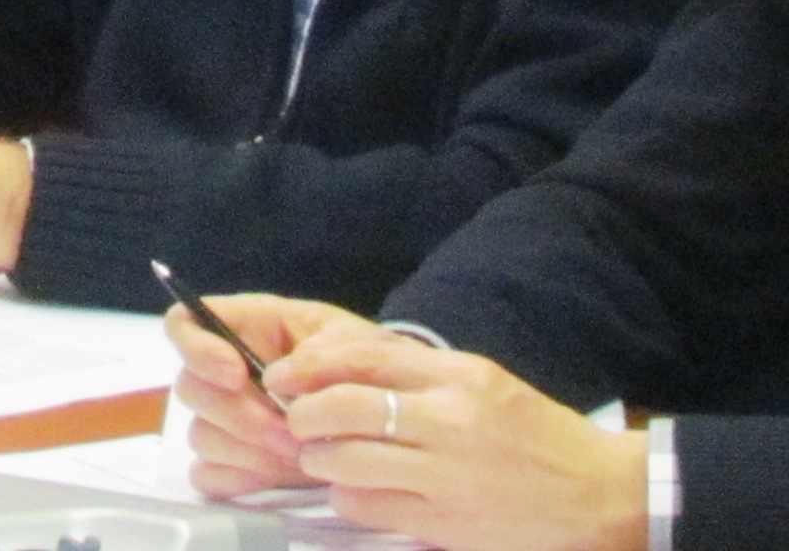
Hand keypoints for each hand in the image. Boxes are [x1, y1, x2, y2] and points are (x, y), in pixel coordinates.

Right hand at [170, 293, 370, 497]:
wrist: (390, 410)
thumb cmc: (366, 363)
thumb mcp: (353, 341)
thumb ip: (318, 353)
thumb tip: (275, 379)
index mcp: (245, 328)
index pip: (185, 324)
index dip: (196, 348)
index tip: (235, 373)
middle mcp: (226, 372)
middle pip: (189, 387)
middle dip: (237, 415)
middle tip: (287, 432)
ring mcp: (228, 420)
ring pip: (200, 435)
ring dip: (246, 450)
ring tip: (297, 456)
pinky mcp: (236, 461)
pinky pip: (209, 475)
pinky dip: (239, 479)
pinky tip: (277, 475)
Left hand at [268, 326, 648, 550]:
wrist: (601, 496)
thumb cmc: (535, 434)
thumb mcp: (481, 381)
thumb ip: (414, 371)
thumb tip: (334, 369)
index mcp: (458, 378)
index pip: (358, 357)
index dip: (306, 366)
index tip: (281, 376)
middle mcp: (450, 422)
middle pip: (342, 408)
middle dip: (302, 414)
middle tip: (294, 420)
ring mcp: (447, 476)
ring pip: (346, 461)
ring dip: (320, 459)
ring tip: (321, 456)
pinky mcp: (446, 524)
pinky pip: (368, 507)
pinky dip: (347, 498)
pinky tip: (355, 491)